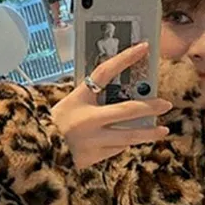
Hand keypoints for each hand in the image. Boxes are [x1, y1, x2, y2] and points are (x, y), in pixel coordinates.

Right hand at [52, 42, 172, 169]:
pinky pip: (117, 149)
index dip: (125, 58)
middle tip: (166, 104)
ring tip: (162, 131)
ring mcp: (93, 141)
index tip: (144, 47)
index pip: (105, 72)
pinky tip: (133, 141)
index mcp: (79, 99)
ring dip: (148, 133)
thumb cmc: (55, 123)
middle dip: (150, 108)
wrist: (39, 150)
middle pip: (127, 111)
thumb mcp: (70, 102)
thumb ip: (92, 96)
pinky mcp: (94, 157)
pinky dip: (125, 143)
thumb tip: (122, 92)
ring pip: (128, 136)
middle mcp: (88, 120)